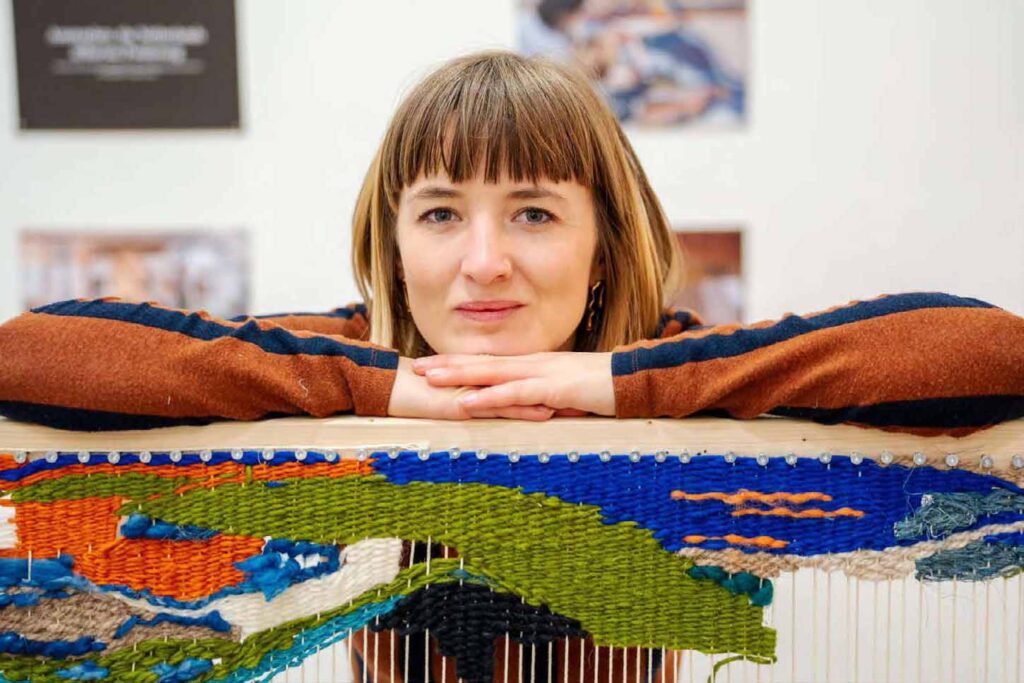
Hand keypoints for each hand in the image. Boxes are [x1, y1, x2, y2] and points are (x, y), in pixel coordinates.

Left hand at [411, 352, 614, 417]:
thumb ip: (546, 400)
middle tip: (417, 367)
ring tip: (430, 381)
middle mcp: (534, 365)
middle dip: (449, 364)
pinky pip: (515, 394)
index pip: (491, 362)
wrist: (634, 382)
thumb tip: (531, 412)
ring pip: (492, 375)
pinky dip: (489, 397)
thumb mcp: (568, 396)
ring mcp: (543, 374)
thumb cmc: (604, 390)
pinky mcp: (554, 390)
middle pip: (484, 363)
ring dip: (459, 377)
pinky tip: (467, 403)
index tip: (434, 364)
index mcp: (536, 366)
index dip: (461, 362)